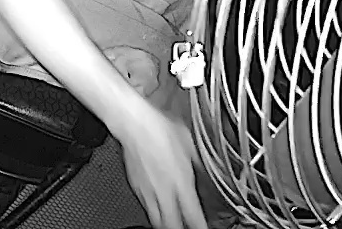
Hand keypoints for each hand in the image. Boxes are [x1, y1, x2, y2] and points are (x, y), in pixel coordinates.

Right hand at [119, 106, 206, 228]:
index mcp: (181, 183)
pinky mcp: (136, 187)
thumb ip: (200, 161)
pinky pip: (146, 206)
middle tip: (187, 227)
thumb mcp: (190, 142)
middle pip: (171, 226)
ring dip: (166, 224)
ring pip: (156, 220)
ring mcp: (148, 192)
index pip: (193, 216)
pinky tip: (158, 205)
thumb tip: (207, 169)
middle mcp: (164, 192)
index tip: (203, 228)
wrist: (134, 124)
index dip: (200, 227)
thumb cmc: (160, 128)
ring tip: (173, 223)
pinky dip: (154, 211)